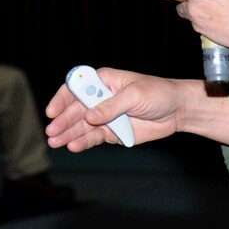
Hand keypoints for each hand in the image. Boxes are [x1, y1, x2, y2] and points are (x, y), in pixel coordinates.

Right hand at [43, 68, 192, 152]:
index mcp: (103, 81)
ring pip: (81, 126)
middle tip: (51, 132)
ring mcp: (105, 116)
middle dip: (62, 121)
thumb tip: (90, 117)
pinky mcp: (112, 132)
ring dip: (68, 133)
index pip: (76, 87)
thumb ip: (111, 107)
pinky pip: (94, 138)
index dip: (62, 99)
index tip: (52, 111)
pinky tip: (73, 146)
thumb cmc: (157, 94)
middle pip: (75, 109)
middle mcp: (100, 98)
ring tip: (55, 142)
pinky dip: (83, 142)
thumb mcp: (135, 96)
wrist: (177, 111)